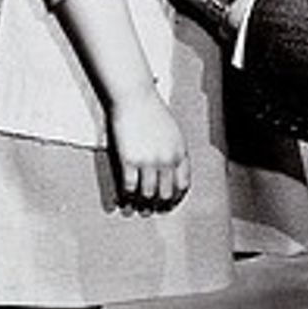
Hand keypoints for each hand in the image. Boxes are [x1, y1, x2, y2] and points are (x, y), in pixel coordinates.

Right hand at [106, 89, 190, 210]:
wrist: (135, 98)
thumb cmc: (153, 112)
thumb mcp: (174, 132)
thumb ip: (175, 152)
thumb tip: (172, 172)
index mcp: (180, 153)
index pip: (183, 184)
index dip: (176, 197)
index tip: (169, 203)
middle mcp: (167, 160)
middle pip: (166, 193)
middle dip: (159, 205)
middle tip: (152, 210)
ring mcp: (148, 161)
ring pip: (148, 194)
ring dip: (142, 204)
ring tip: (137, 209)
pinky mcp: (129, 160)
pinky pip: (130, 187)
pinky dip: (127, 196)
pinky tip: (124, 198)